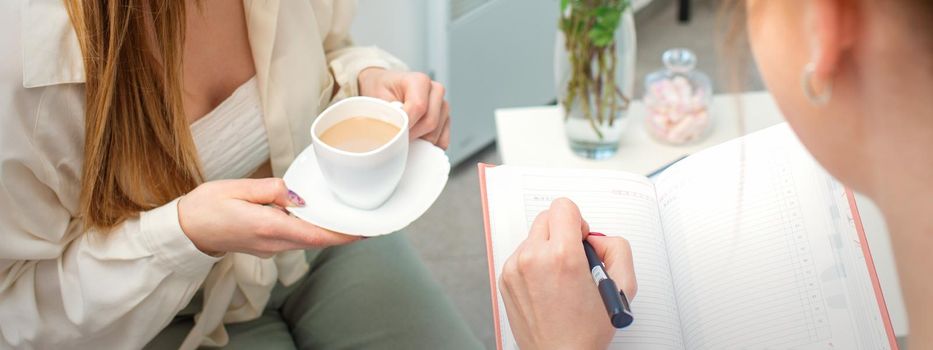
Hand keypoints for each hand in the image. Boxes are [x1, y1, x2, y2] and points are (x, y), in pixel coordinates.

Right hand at [177, 178, 359, 256]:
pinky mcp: (265, 247)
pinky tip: (313, 215)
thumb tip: (297, 194)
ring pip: (305, 240)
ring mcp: (269, 248)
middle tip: (364, 220)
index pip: (314, 235)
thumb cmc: (207, 206)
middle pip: (316, 240)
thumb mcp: (238, 188)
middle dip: (340, 232)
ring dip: (324, 230)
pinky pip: (294, 239)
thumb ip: (271, 190)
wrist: (186, 229)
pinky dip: (307, 229)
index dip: (342, 234)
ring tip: (344, 214)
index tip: (364, 231)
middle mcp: (272, 243)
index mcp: (267, 227)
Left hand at [357, 68, 450, 148]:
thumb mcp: (378, 97)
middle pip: (430, 122)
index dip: (407, 124)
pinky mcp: (446, 120)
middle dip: (412, 135)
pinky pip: (442, 140)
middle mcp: (435, 91)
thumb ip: (389, 113)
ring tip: (403, 135)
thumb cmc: (383, 90)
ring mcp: (443, 106)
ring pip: (436, 133)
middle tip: (396, 137)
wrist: (387, 88)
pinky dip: (428, 146)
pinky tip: (415, 141)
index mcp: (420, 80)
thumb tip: (395, 132)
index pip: (419, 107)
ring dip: (419, 140)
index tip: (394, 133)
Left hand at [500, 198, 636, 348]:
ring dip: (547, 248)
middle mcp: (533, 258)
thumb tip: (597, 237)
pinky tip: (546, 286)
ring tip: (559, 278)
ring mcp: (514, 268)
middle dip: (562, 232)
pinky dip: (534, 264)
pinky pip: (521, 255)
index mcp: (562, 256)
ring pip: (533, 237)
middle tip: (573, 257)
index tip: (581, 239)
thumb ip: (616, 248)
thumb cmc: (585, 330)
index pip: (563, 206)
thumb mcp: (621, 287)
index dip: (578, 221)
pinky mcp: (505, 279)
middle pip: (546, 217)